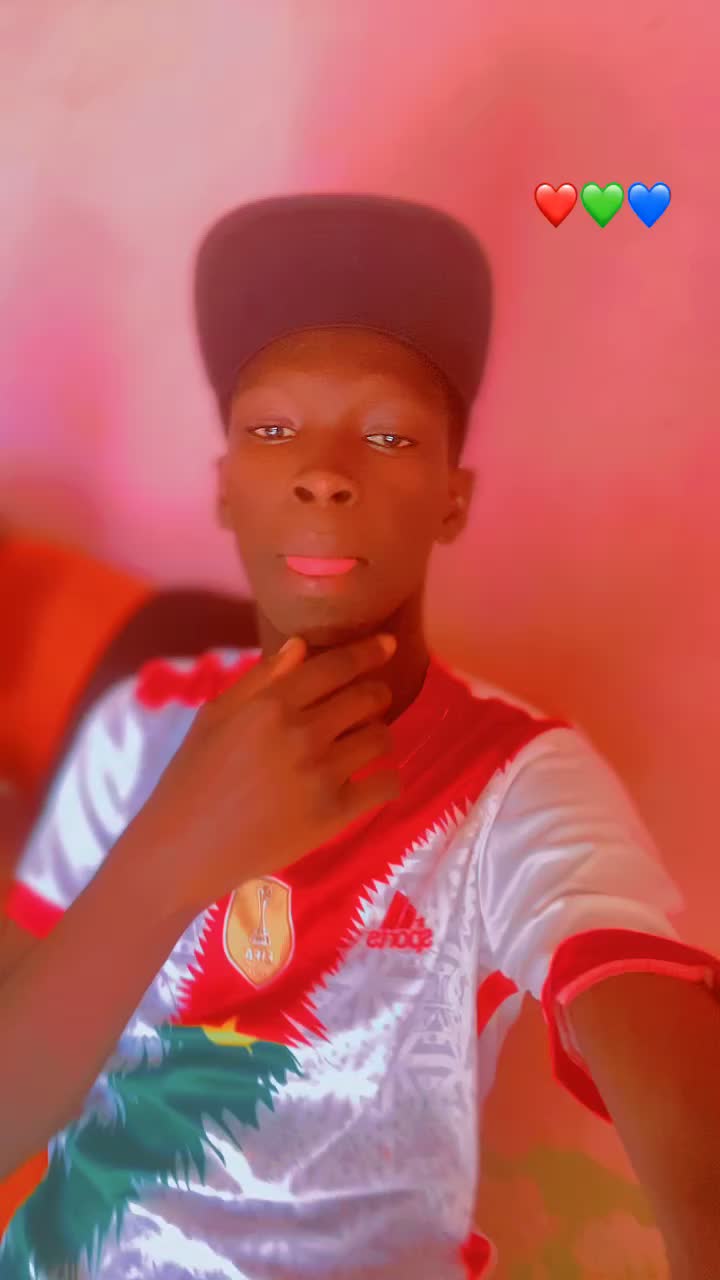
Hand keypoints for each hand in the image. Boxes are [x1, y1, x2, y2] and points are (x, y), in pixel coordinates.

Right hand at [127, 632, 399, 915]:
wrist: (185, 849)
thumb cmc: (192, 778)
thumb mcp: (214, 716)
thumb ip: (259, 678)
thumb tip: (301, 645)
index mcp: (271, 705)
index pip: (336, 666)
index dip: (368, 651)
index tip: (387, 645)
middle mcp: (302, 733)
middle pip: (368, 698)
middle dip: (376, 694)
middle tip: (370, 702)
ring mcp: (322, 775)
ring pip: (381, 738)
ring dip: (376, 736)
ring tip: (359, 745)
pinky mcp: (334, 814)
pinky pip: (386, 785)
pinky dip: (387, 780)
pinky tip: (371, 782)